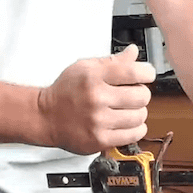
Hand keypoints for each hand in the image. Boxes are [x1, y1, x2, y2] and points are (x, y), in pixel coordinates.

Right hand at [37, 44, 157, 154]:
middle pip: (141, 95)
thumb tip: (133, 53)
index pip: (134, 71)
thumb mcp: (85, 67)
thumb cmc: (66, 91)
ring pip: (140, 116)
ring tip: (128, 110)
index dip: (147, 73)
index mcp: (93, 76)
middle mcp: (96, 98)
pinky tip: (127, 123)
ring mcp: (98, 121)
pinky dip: (136, 128)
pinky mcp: (100, 140)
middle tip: (133, 95)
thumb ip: (112, 61)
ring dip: (138, 112)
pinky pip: (134, 134)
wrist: (45, 117)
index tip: (146, 75)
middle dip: (141, 94)